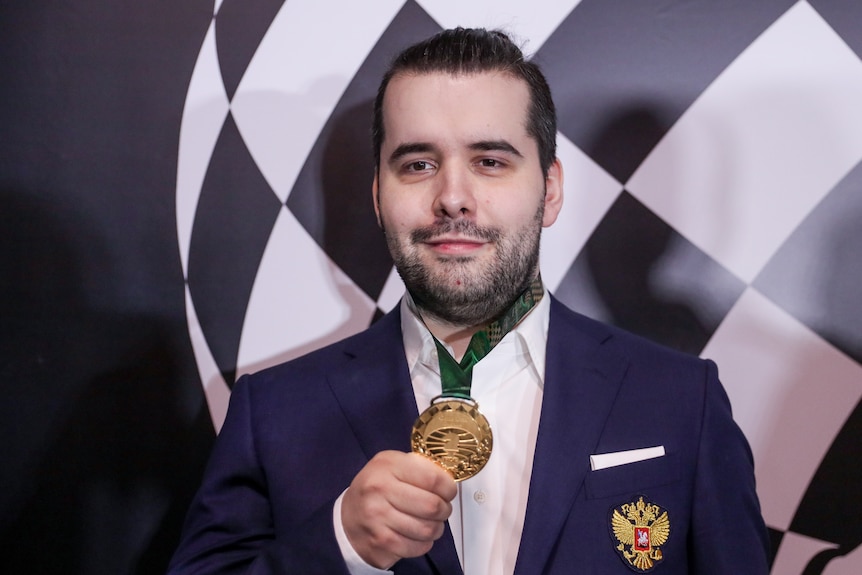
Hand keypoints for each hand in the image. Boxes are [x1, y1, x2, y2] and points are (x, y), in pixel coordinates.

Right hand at [341, 450, 456, 568]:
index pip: (432, 478)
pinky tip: (418, 535)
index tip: (448, 491)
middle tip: (442, 509)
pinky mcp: (381, 542)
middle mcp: (379, 490)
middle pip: (432, 505)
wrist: (347, 519)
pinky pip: (418, 547)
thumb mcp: (390, 465)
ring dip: (437, 528)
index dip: (448, 487)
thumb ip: (418, 466)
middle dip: (445, 510)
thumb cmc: (375, 490)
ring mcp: (379, 518)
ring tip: (432, 523)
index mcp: (387, 465)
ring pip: (428, 529)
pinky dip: (424, 543)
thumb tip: (448, 478)